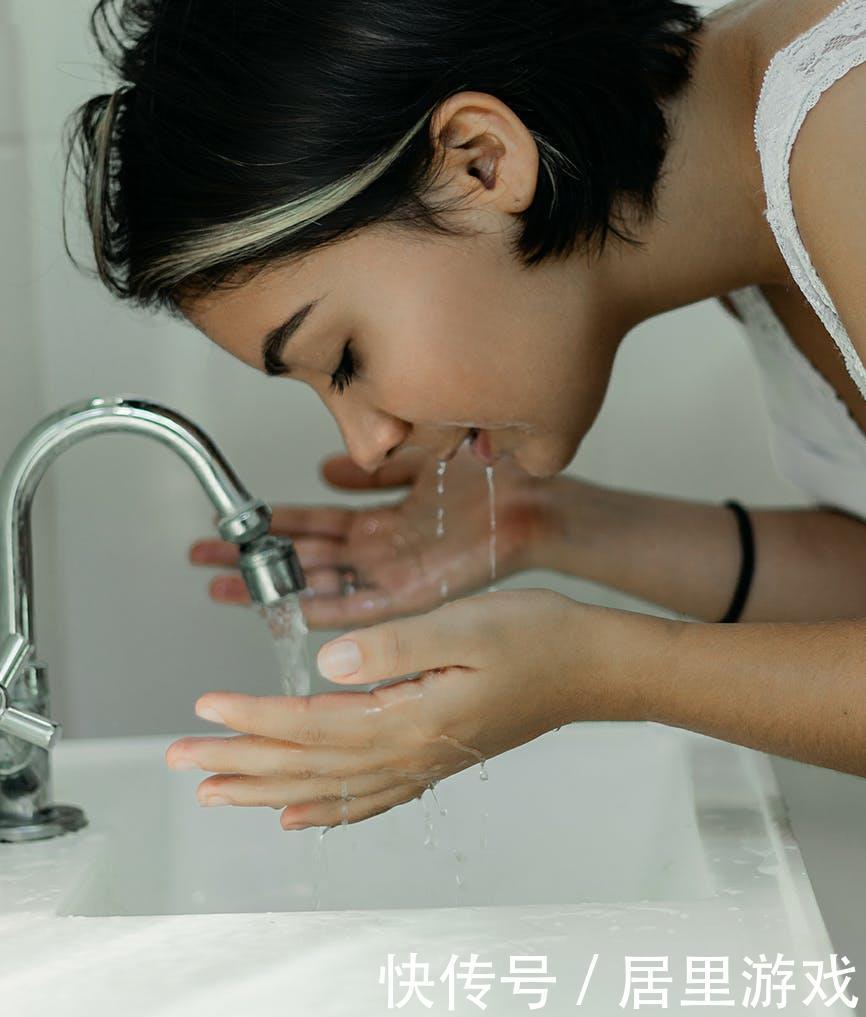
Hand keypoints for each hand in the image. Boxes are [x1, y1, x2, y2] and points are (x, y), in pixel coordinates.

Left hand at [165, 588, 663, 828]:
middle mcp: (411, 751)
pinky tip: (299, 818)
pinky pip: (369, 799)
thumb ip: (393, 647)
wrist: (594, 667)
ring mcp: (424, 762)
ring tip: (218, 791)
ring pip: (328, 788)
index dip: (254, 717)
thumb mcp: (465, 624)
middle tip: (181, 759)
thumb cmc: (538, 638)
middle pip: (307, 766)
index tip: (205, 706)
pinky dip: (327, 812)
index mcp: (411, 716)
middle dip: (240, 762)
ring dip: (267, 790)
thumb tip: (326, 666)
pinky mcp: (436, 758)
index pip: (311, 724)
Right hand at [188, 444, 559, 628]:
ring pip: (321, 584)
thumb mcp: (417, 460)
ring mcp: (394, 575)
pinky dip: (327, 610)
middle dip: (253, 560)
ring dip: (274, 587)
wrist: (536, 501)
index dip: (269, 525)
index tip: (228, 525)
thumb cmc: (488, 479)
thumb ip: (372, 468)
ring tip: (224, 586)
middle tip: (202, 561)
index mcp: (380, 522)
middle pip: (303, 558)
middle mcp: (380, 552)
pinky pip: (363, 607)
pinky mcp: (416, 595)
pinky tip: (290, 610)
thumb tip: (327, 466)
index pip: (311, 525)